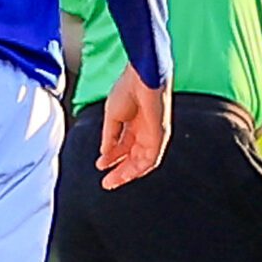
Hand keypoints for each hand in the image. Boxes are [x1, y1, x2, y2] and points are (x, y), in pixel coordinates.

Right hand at [98, 69, 169, 186]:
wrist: (142, 78)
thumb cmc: (128, 89)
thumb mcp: (112, 117)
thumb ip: (110, 136)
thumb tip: (105, 153)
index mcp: (133, 123)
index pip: (123, 147)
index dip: (112, 158)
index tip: (100, 166)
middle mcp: (144, 131)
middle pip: (133, 157)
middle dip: (119, 171)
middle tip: (107, 183)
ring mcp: (154, 134)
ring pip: (142, 161)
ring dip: (128, 173)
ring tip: (114, 181)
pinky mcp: (160, 135)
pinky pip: (152, 158)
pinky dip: (139, 168)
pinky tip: (127, 174)